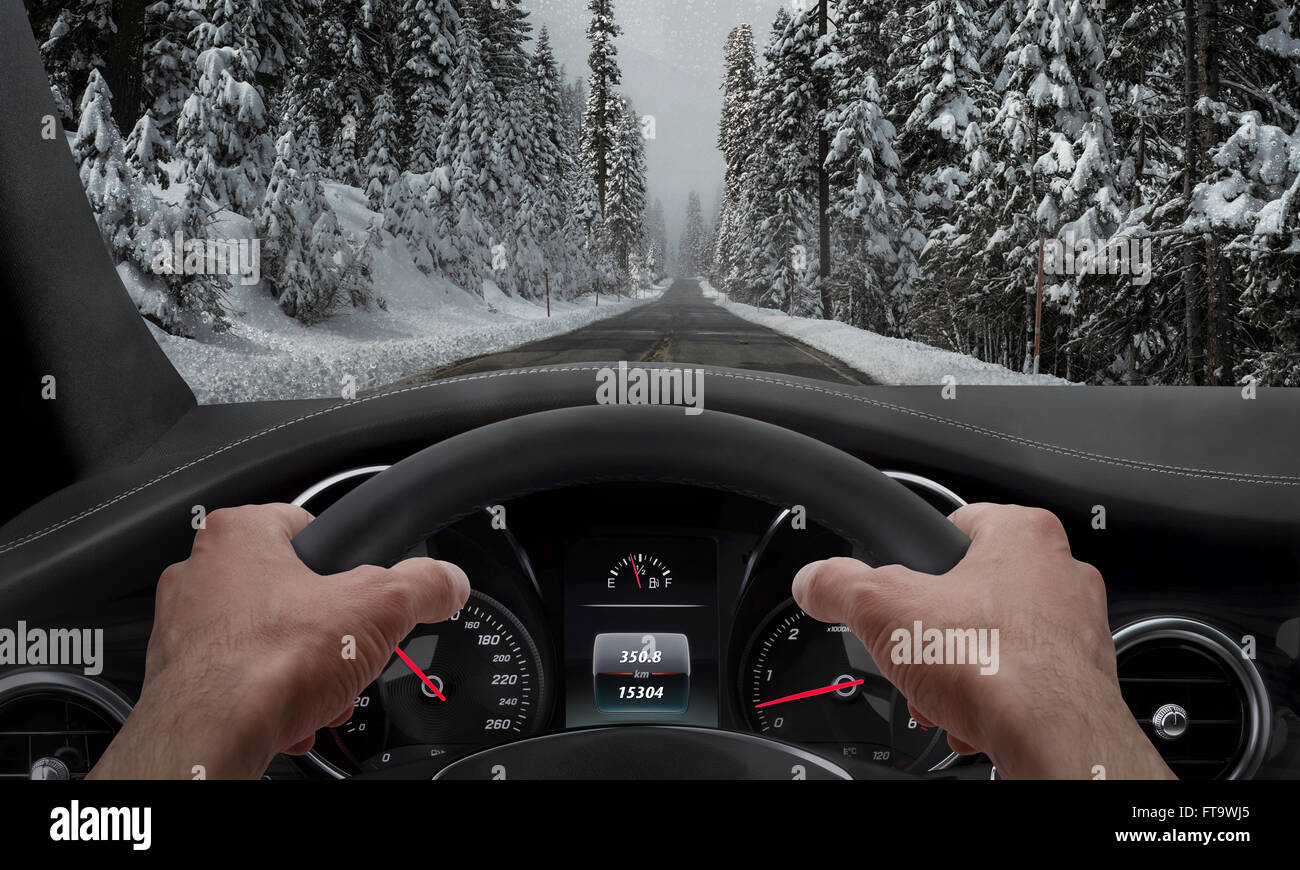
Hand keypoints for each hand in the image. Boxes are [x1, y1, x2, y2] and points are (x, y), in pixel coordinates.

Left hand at [89, 504, 469, 779]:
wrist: (209, 739)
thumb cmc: (263, 665)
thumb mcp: (380, 608)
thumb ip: (423, 585)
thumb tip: (447, 582)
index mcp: (239, 534)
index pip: (307, 524)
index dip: (345, 560)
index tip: (362, 587)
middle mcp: (201, 573)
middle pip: (293, 591)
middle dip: (328, 631)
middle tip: (347, 651)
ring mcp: (183, 627)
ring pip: (267, 641)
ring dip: (303, 669)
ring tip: (321, 691)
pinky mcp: (179, 678)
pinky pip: (241, 680)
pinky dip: (270, 698)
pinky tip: (291, 715)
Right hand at [792, 503, 1174, 779]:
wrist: (1053, 738)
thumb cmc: (998, 664)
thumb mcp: (882, 609)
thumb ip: (838, 585)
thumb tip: (814, 580)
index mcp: (1023, 534)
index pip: (956, 524)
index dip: (916, 559)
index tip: (899, 587)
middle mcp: (1060, 573)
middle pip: (970, 591)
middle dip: (934, 631)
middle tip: (914, 652)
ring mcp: (1077, 627)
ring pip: (995, 639)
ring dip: (959, 669)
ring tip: (939, 693)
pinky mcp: (1080, 679)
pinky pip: (1021, 680)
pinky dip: (991, 699)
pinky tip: (969, 717)